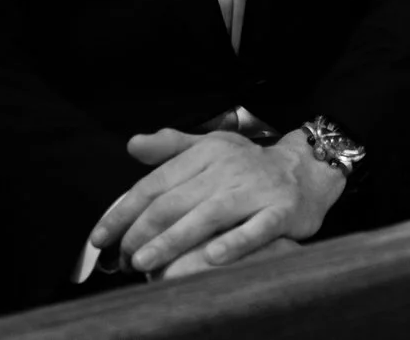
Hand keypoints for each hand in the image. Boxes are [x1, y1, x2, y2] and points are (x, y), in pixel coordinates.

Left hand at [89, 128, 344, 278]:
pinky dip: (233, 243)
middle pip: (175, 202)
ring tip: (145, 263)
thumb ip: (172, 146)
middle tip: (123, 259)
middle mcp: (229, 168)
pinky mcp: (281, 210)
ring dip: (173, 242)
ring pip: (208, 217)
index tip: (100, 237)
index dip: (123, 211)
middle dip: (142, 233)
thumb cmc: (251, 164)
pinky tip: (211, 257)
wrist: (309, 168)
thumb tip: (132, 144)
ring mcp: (256, 189)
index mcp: (208, 152)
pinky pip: (255, 229)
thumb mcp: (212, 145)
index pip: (156, 183)